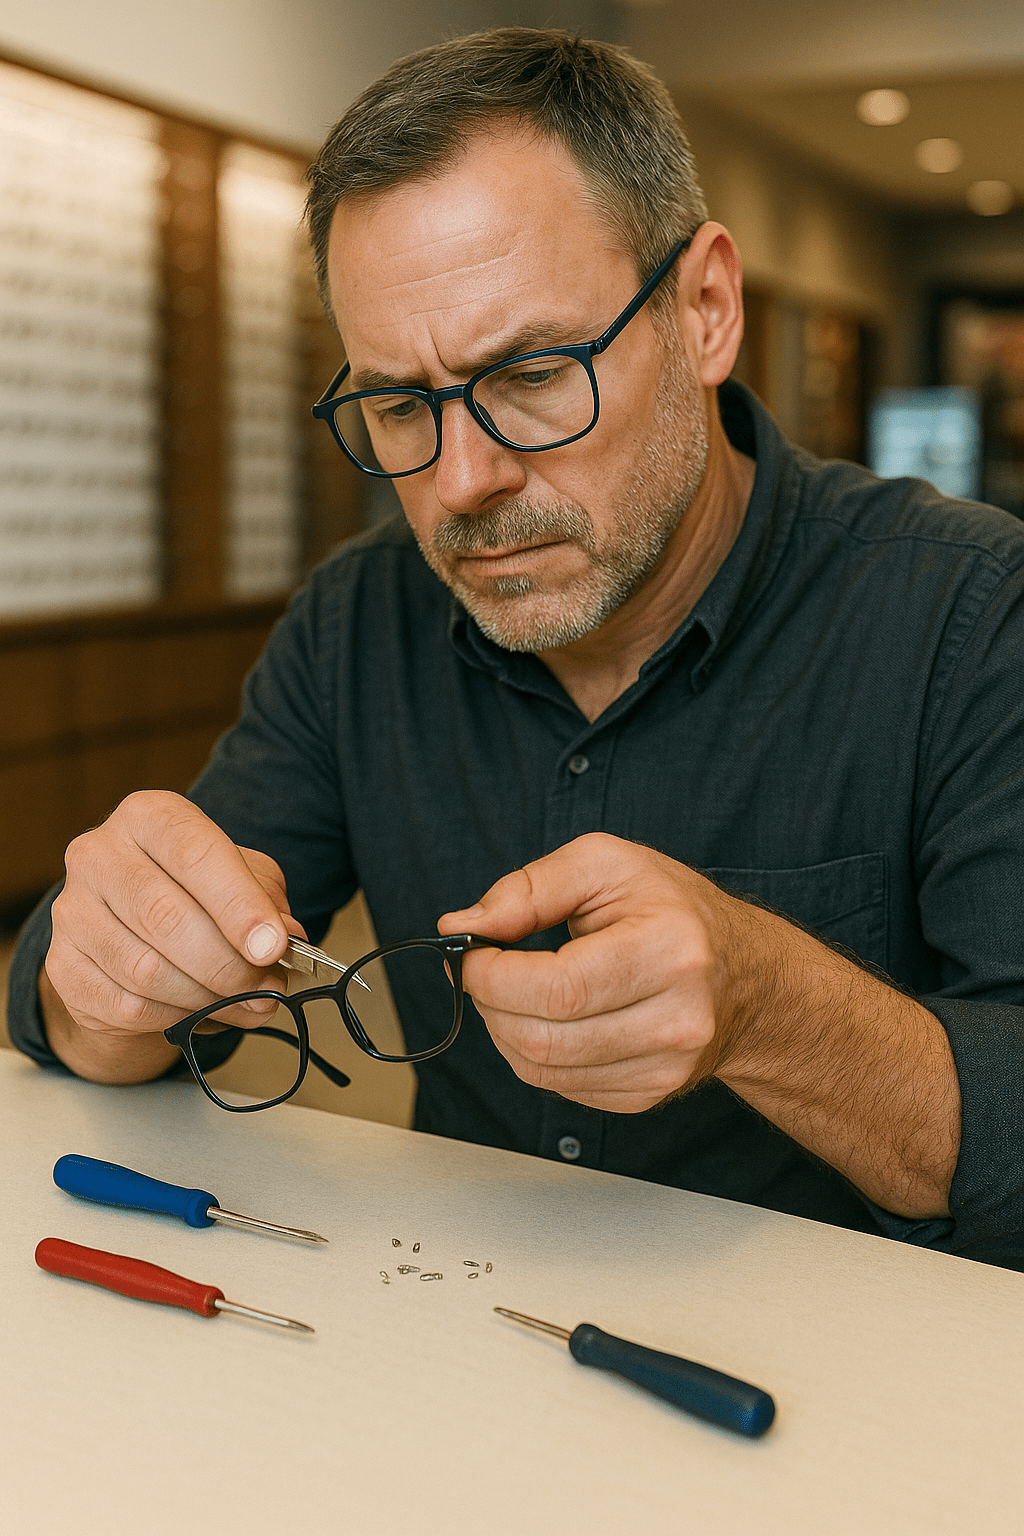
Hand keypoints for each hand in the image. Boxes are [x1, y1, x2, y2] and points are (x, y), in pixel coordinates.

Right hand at [43, 791, 302, 1081]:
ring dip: (210, 997)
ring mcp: (72, 912)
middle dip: (231, 963)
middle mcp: (98, 855)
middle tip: (270, 986)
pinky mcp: (64, 968)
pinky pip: (129, 1005)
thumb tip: (285, 936)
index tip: (274, 946)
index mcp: (148, 816)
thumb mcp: (242, 878)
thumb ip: (266, 900)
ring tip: (248, 1002)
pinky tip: (203, 1011)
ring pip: (148, 970)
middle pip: (168, 917)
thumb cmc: (195, 896)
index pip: (195, 854)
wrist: (132, 936)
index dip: (239, 905)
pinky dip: (178, 1016)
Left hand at [438, 833, 748, 1112]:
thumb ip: (530, 888)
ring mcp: (667, 1067)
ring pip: (543, 1071)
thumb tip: (463, 927)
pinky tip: (551, 1020)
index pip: (558, 988)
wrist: (743, 975)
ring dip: (505, 1032)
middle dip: (490, 1004)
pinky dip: (535, 1055)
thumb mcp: (606, 865)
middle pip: (543, 1037)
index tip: (472, 954)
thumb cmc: (673, 910)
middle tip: (485, 972)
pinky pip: (561, 1088)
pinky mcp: (650, 1095)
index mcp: (671, 950)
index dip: (492, 976)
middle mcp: (678, 1019)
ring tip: (516, 993)